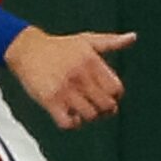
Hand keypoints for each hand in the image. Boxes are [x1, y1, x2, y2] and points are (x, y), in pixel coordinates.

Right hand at [3, 26, 136, 128]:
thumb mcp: (87, 40)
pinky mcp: (50, 100)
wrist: (27, 49)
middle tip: (98, 106)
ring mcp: (65, 89)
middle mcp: (80, 75)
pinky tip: (70, 115)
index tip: (107, 94)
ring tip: (84, 110)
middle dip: (106, 109)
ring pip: (90, 116)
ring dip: (89, 116)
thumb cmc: (60, 46)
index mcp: (92, 61)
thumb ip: (111, 42)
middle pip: (106, 105)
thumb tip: (133, 37)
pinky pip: (68, 123)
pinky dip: (72, 123)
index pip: (116, 89)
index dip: (115, 95)